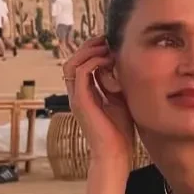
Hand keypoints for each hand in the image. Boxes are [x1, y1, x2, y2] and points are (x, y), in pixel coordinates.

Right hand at [62, 38, 135, 170]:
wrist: (116, 153)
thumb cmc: (120, 131)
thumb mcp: (120, 100)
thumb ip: (116, 83)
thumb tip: (121, 64)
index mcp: (85, 94)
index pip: (80, 65)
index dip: (91, 50)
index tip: (109, 43)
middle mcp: (77, 94)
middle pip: (72, 60)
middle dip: (88, 47)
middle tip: (106, 40)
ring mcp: (77, 97)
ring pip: (72, 63)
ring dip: (89, 51)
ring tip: (106, 48)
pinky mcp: (81, 101)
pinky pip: (81, 72)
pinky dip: (94, 62)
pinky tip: (108, 60)